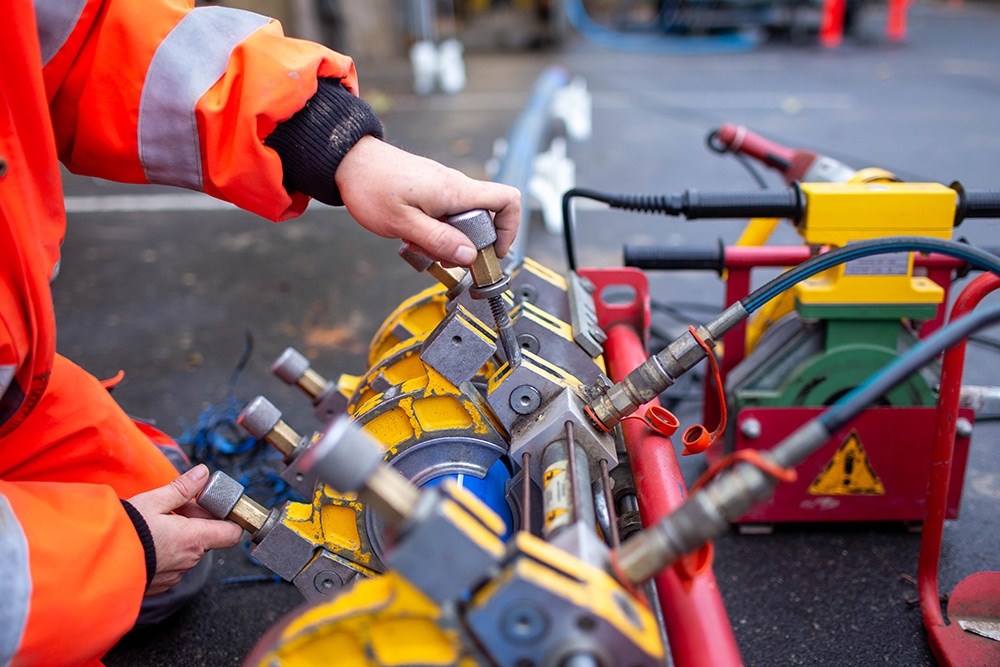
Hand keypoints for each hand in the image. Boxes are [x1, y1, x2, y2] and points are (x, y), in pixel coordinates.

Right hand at [127, 464, 242, 595]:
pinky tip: (149, 541)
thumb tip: (203, 473)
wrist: (94, 564)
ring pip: (189, 550)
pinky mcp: (160, 584)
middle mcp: (189, 560)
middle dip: (197, 521)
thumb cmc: (125, 532)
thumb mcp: (153, 501)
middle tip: (175, 508)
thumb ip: (182, 488)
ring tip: (157, 524)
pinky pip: (173, 564)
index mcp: (194, 539)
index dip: (229, 519)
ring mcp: (175, 575)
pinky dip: (167, 551)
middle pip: (208, 538)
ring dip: (182, 536)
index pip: (232, 533)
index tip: (219, 507)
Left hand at [335, 136, 520, 264]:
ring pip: (463, 221)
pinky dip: (435, 231)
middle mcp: (455, 186)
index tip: (494, 251)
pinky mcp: (432, 191)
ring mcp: (444, 188)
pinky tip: (413, 236)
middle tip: (446, 258)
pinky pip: (446, 216)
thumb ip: (439, 240)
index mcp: (455, 191)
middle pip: (486, 218)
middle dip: (470, 244)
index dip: (510, 229)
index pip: (507, 201)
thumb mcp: (403, 224)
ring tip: (421, 246)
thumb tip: (469, 256)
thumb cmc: (371, 186)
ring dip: (448, 240)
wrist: (348, 161)